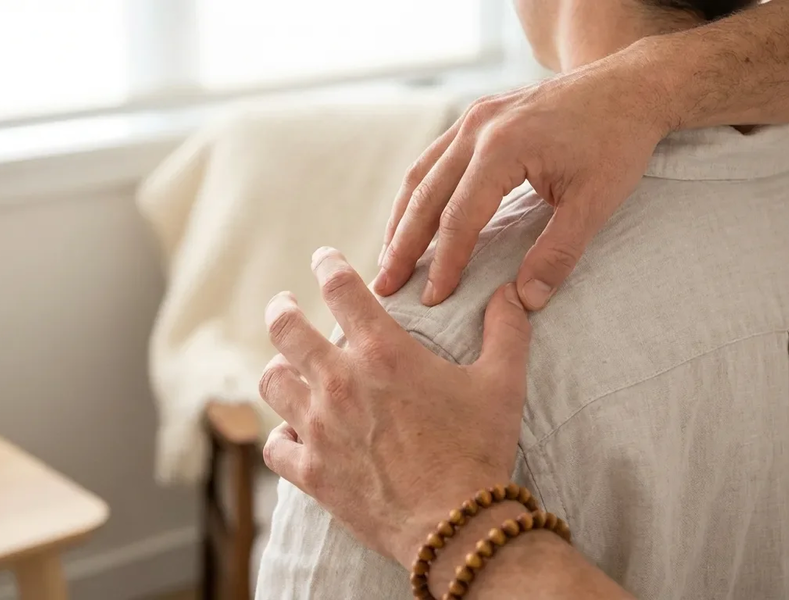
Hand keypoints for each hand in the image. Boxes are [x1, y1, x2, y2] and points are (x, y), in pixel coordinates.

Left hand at [259, 247, 531, 566]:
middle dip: (280, 309)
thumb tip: (512, 292)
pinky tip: (293, 434)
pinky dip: (281, 436)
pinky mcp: (311, 472)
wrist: (459, 527)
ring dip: (279, 370)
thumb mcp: (503, 382)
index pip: (341, 288)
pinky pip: (275, 445)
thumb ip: (506, 329)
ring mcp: (319, 428)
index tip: (323, 258)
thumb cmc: (479, 449)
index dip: (328, 264)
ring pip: (272, 382)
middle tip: (282, 305)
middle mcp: (340, 383)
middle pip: (285, 329)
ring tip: (286, 368)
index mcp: (383, 353)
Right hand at [374, 46, 670, 309]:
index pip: (459, 217)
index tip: (430, 299)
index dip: (443, 263)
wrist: (629, 86)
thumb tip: (526, 301)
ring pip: (420, 175)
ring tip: (388, 258)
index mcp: (503, 147)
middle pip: (425, 195)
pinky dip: (417, 194)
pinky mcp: (477, 118)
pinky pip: (433, 159)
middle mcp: (477, 128)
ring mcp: (474, 118)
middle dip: (402, 245)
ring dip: (401, 219)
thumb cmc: (617, 140)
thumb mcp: (596, 201)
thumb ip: (558, 253)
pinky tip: (412, 219)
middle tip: (383, 286)